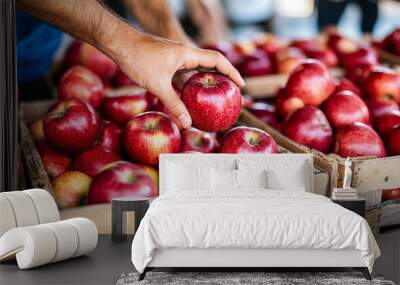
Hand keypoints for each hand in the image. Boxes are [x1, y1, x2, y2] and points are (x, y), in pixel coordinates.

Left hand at [110, 31, 243, 128]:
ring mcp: (176, 57)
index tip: (241, 84)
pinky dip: (191, 84)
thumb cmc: (138, 58)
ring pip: (197, 69)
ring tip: (215, 95)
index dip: (232, 72)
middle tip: (232, 92)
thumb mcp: (158, 84)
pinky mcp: (168, 62)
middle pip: (211, 64)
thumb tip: (187, 124)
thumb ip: (174, 104)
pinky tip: (190, 96)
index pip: (217, 60)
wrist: (119, 44)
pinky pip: (185, 74)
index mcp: (188, 54)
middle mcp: (185, 54)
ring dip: (206, 81)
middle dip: (223, 77)